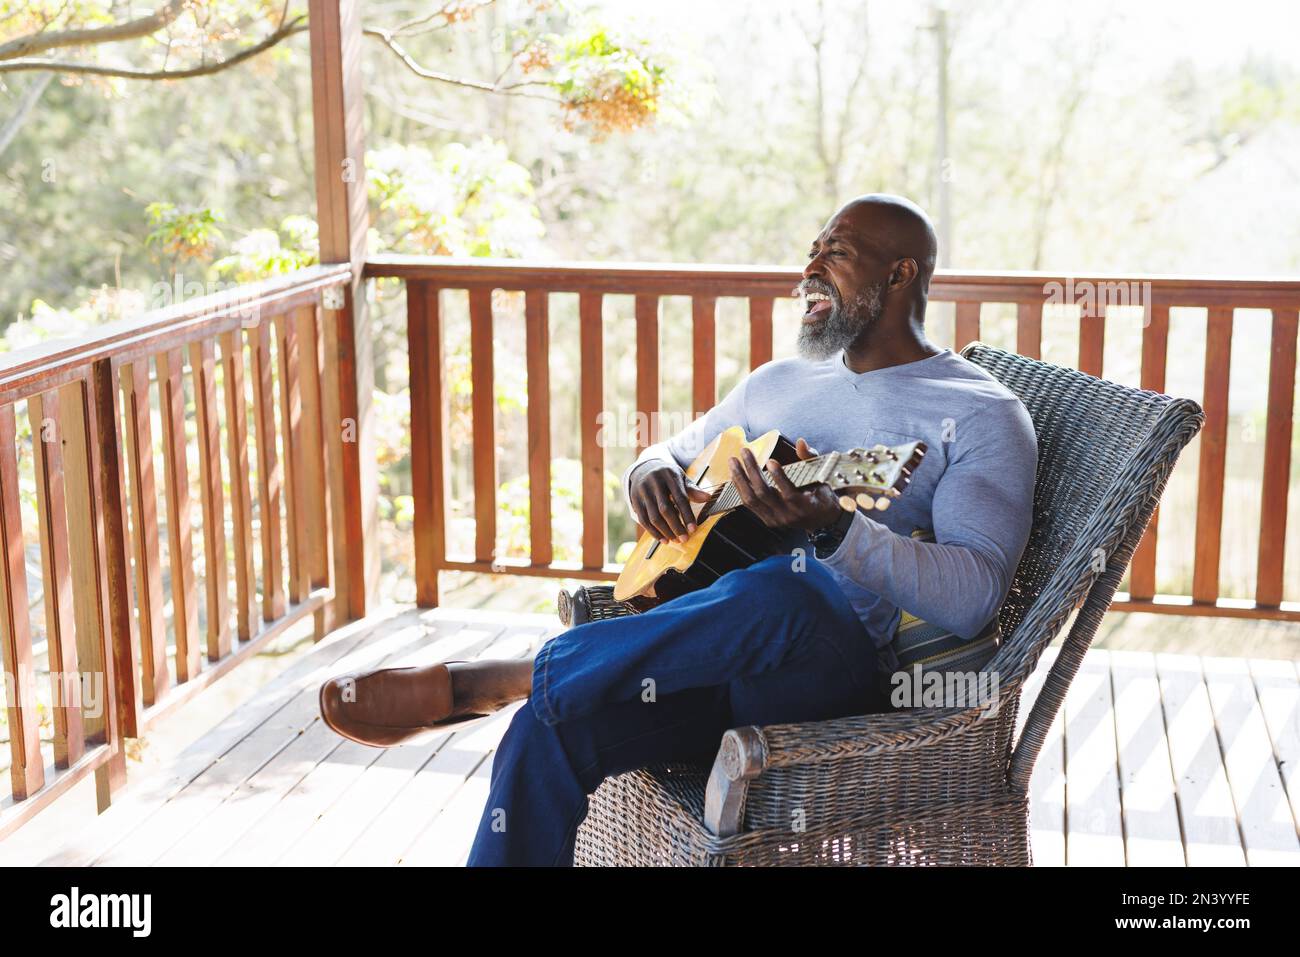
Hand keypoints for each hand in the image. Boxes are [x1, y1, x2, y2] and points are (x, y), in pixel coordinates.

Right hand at [630, 460, 711, 543]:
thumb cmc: (667, 476)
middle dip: (676, 526)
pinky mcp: (635, 500)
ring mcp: (643, 492)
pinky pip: (644, 520)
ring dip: (665, 531)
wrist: (644, 468)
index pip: (680, 498)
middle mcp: (654, 483)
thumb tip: (707, 497)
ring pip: (653, 517)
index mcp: (669, 476)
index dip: (687, 515)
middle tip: (684, 539)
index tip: (693, 529)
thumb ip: (692, 489)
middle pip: (665, 509)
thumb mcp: (680, 477)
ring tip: (675, 540)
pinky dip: (653, 532)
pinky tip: (663, 539)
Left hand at [728, 437, 843, 531]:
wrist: (821, 519)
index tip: (771, 461)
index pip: (790, 494)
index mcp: (805, 506)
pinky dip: (741, 489)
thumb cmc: (821, 494)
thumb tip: (800, 442)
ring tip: (734, 462)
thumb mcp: (822, 476)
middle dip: (752, 471)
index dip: (779, 478)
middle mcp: (789, 515)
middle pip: (765, 493)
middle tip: (745, 452)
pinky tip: (735, 475)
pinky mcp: (768, 520)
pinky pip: (749, 505)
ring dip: (740, 479)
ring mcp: (776, 519)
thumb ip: (810, 458)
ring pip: (753, 500)